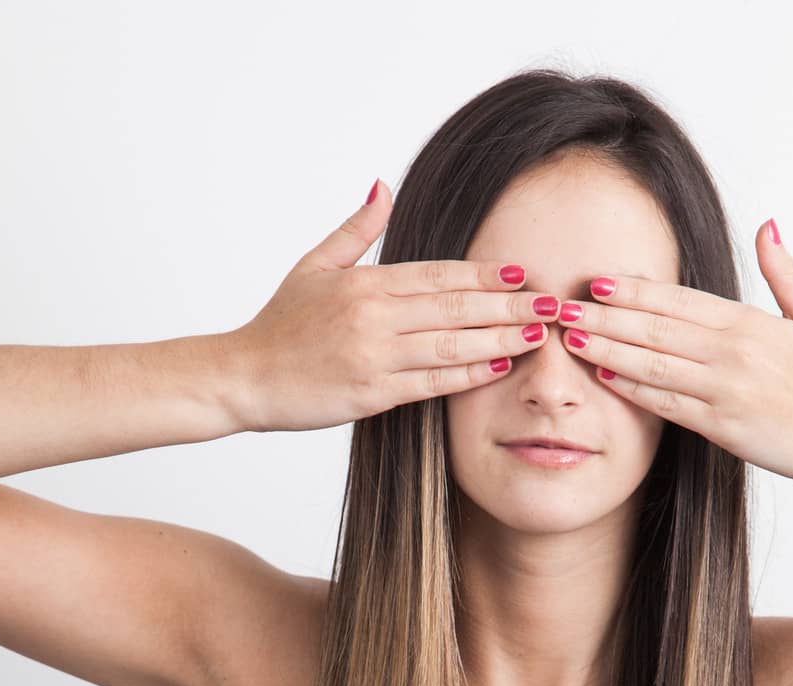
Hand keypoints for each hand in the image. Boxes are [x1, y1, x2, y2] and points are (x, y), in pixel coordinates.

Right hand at [221, 179, 559, 433]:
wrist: (243, 377)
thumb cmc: (279, 326)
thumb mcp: (313, 266)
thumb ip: (355, 230)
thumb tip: (381, 184)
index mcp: (364, 283)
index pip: (437, 275)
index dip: (483, 275)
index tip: (520, 273)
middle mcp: (373, 316)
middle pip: (454, 307)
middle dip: (508, 305)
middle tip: (550, 302)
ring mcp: (373, 356)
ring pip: (450, 344)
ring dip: (500, 338)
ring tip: (538, 334)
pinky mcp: (370, 394)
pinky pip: (430, 382)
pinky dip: (467, 373)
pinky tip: (499, 365)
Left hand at [555, 221, 792, 488]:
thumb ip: (784, 272)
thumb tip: (768, 224)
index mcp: (749, 322)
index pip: (679, 300)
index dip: (635, 291)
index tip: (598, 283)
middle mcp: (732, 350)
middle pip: (656, 327)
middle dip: (605, 317)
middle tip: (563, 307)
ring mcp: (724, 388)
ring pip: (654, 363)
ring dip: (608, 350)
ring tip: (571, 338)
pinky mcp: (721, 424)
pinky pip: (668, 403)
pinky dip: (634, 389)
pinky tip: (605, 377)